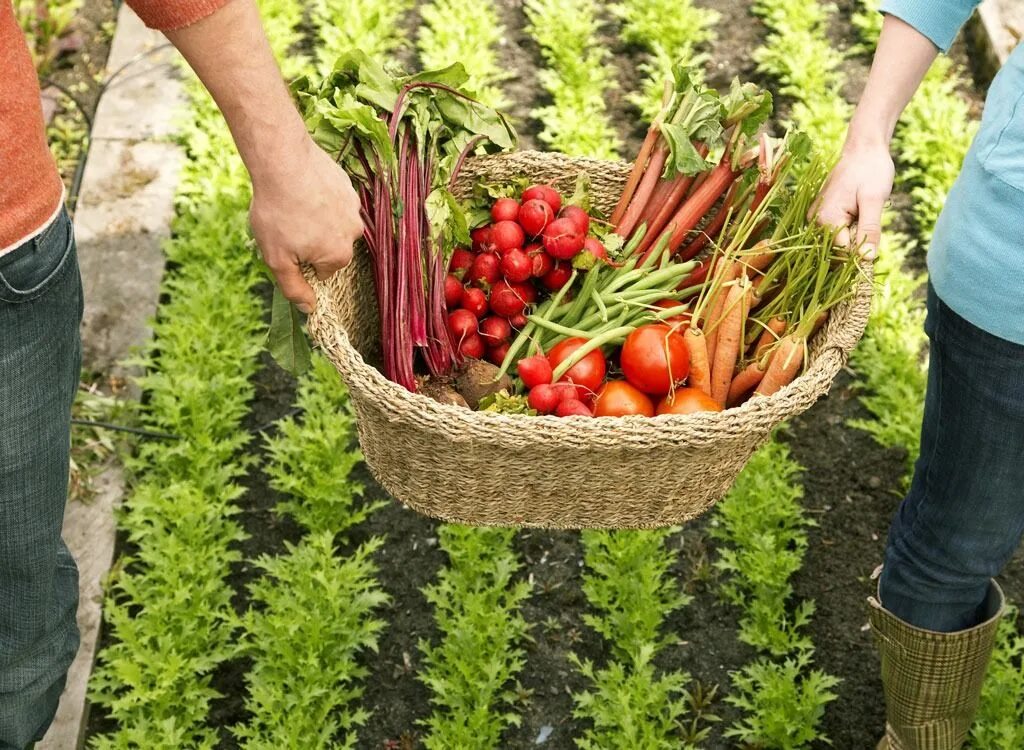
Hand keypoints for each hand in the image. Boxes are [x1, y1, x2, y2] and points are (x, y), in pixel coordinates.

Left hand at [250, 138, 362, 312]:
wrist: (283, 161)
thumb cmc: (278, 213)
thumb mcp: (277, 260)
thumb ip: (294, 288)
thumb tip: (309, 309)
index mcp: (339, 255)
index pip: (322, 271)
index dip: (301, 261)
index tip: (286, 246)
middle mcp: (353, 233)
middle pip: (330, 246)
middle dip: (310, 240)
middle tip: (286, 225)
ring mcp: (353, 207)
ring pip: (332, 222)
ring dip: (315, 218)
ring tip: (292, 205)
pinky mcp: (347, 185)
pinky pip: (333, 200)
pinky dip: (319, 198)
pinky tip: (300, 189)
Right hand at [813, 140, 894, 258]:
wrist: (864, 147)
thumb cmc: (870, 170)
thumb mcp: (874, 200)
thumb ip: (869, 231)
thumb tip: (867, 260)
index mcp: (826, 219)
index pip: (843, 253)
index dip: (862, 252)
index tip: (875, 241)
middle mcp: (816, 221)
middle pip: (839, 249)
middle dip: (858, 243)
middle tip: (870, 219)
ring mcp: (817, 218)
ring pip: (840, 241)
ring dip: (856, 235)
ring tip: (864, 212)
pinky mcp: (823, 214)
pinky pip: (838, 232)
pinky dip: (852, 228)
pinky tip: (859, 212)